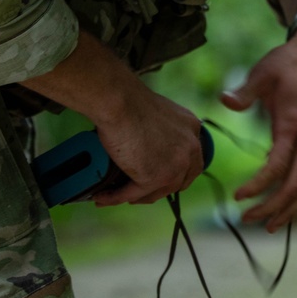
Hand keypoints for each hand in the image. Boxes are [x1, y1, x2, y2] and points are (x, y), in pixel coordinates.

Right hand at [23, 30, 203, 206]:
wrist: (118, 101)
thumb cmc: (129, 100)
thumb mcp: (157, 114)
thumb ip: (161, 132)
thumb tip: (147, 149)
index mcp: (192, 128)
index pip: (191, 161)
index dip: (176, 173)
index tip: (160, 178)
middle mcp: (190, 147)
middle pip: (180, 181)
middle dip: (159, 189)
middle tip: (138, 191)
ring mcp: (175, 164)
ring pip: (157, 191)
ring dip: (136, 196)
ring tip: (117, 194)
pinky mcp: (155, 177)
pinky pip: (133, 193)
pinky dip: (116, 197)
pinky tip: (104, 196)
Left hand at [221, 25, 296, 230]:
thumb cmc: (289, 63)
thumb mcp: (264, 72)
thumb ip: (245, 91)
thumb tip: (225, 101)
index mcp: (294, 124)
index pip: (278, 166)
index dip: (259, 185)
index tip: (238, 197)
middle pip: (296, 185)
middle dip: (272, 207)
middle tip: (247, 219)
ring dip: (292, 210)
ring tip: (271, 227)